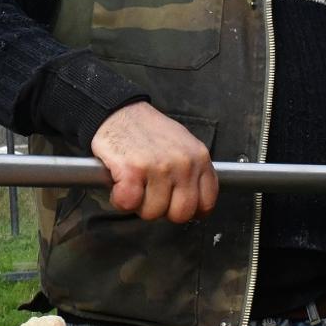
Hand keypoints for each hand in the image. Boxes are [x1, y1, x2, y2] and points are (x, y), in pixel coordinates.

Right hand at [90, 102, 218, 221]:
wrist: (119, 111)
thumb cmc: (148, 130)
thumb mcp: (184, 146)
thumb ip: (193, 172)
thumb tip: (195, 202)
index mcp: (199, 158)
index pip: (206, 203)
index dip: (189, 210)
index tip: (175, 204)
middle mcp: (183, 164)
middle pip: (181, 214)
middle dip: (163, 210)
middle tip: (151, 194)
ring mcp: (158, 167)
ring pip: (153, 212)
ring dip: (138, 204)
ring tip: (135, 184)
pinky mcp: (132, 170)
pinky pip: (129, 203)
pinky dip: (120, 199)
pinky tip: (120, 185)